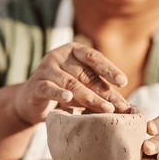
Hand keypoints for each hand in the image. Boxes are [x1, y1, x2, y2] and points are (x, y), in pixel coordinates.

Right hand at [14, 42, 130, 124]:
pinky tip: (68, 99)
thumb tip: (126, 105)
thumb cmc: (62, 91)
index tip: (123, 82)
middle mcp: (58, 56)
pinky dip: (59, 94)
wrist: (32, 101)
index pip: (94, 57)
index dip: (109, 69)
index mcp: (72, 50)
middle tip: (119, 105)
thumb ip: (99, 89)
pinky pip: (49, 89)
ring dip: (90, 97)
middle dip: (104, 91)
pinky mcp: (36, 85)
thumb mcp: (82, 86)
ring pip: (71, 83)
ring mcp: (45, 69)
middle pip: (85, 73)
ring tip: (106, 109)